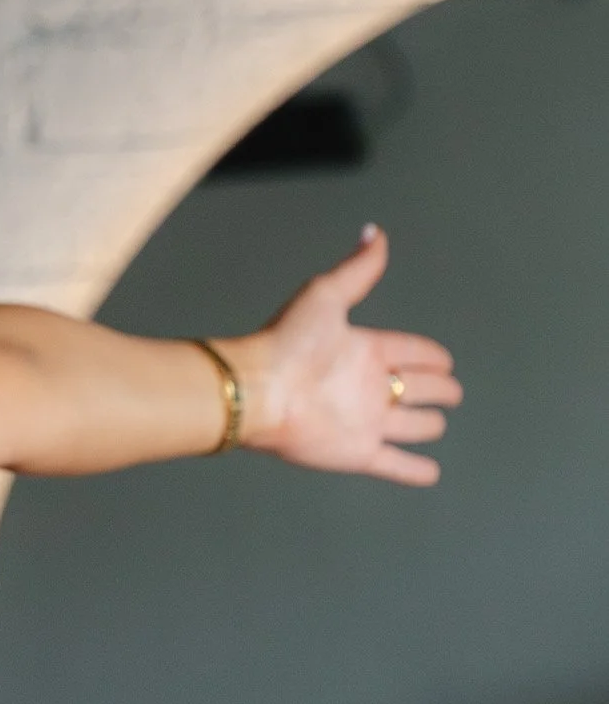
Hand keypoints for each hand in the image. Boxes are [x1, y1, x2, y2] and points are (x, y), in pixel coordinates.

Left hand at [234, 225, 460, 485]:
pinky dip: (416, 470)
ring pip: (414, 426)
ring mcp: (367, 422)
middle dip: (439, 389)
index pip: (413, 352)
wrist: (257, 389)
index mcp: (366, 350)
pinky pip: (396, 465)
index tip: (444, 360)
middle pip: (421, 389)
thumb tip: (375, 232)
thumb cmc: (287, 341)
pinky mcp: (359, 453)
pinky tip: (430, 471)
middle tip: (447, 389)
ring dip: (428, 425)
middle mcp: (370, 387)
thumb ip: (356, 269)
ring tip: (433, 421)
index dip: (432, 356)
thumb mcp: (325, 296)